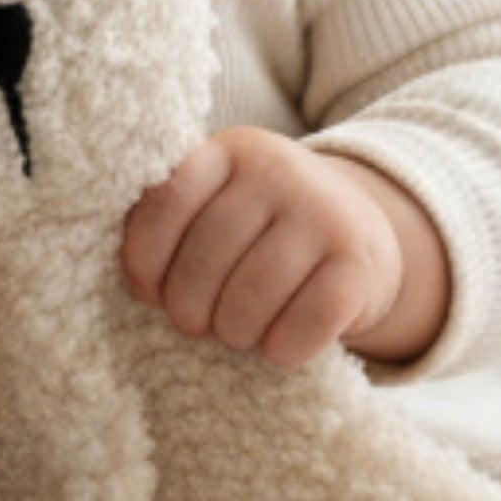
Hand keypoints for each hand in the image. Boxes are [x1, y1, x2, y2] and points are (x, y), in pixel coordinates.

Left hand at [120, 128, 445, 368]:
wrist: (363, 234)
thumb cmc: (265, 231)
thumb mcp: (221, 203)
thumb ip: (174, 221)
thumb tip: (136, 280)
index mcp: (231, 151)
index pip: (166, 202)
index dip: (145, 259)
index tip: (150, 291)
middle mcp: (280, 171)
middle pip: (204, 260)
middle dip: (189, 310)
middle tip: (200, 322)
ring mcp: (325, 215)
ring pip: (249, 301)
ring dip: (235, 334)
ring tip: (239, 331)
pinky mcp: (357, 266)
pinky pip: (300, 328)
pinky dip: (281, 350)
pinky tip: (281, 342)